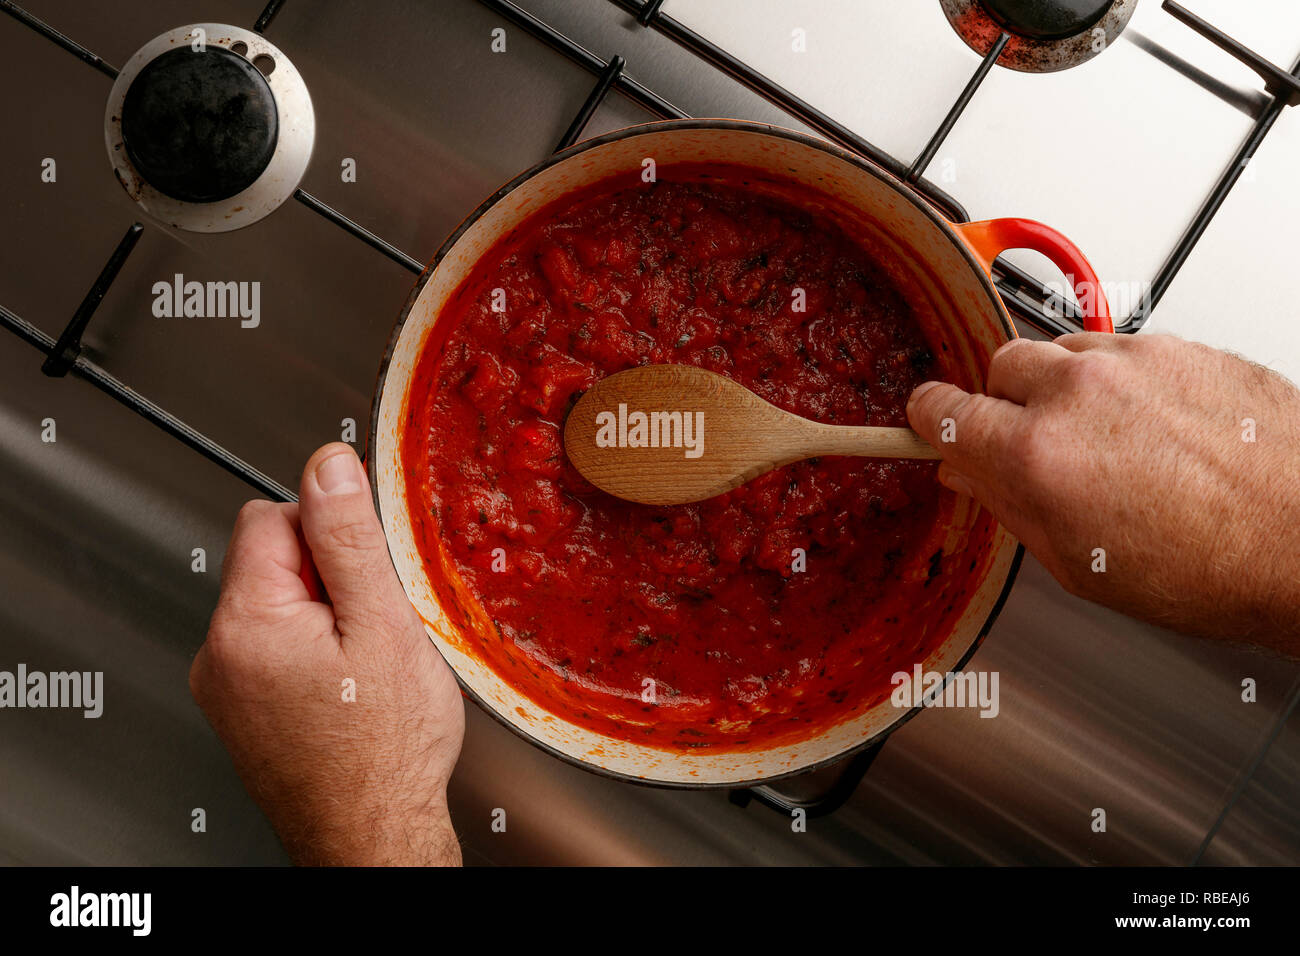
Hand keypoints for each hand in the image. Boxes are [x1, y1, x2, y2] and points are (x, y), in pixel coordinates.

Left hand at [190, 443, 464, 864]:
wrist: (374, 837)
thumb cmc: (384, 751)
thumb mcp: (382, 625)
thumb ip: (349, 538)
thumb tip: (328, 465)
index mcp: (245, 623)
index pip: (271, 516)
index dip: (328, 532)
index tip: (365, 574)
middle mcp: (218, 654)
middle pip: (272, 560)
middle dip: (330, 577)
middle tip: (373, 627)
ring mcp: (225, 688)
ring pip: (279, 606)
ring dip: (325, 617)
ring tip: (365, 665)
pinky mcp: (241, 712)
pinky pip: (276, 649)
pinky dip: (314, 653)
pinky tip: (350, 689)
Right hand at [907, 332, 1299, 656]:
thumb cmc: (1211, 567)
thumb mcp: (1078, 561)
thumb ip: (1008, 504)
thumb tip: (970, 473)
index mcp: (1036, 452)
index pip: (942, 408)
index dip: (931, 419)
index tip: (934, 423)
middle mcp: (1079, 391)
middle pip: (1000, 365)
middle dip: (1005, 401)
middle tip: (1032, 442)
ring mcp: (1135, 361)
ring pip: (1063, 350)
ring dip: (1066, 387)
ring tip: (1105, 441)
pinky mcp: (1184, 346)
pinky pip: (1125, 350)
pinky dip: (1123, 381)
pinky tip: (1153, 428)